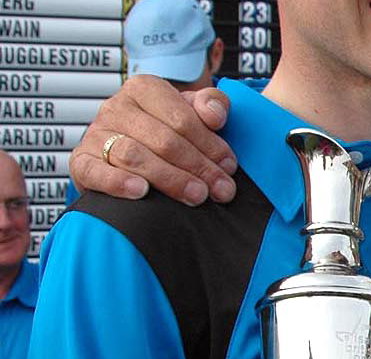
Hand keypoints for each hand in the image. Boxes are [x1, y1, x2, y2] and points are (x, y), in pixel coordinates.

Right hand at [69, 75, 238, 205]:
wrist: (125, 156)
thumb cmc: (166, 132)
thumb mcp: (192, 112)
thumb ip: (211, 105)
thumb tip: (215, 116)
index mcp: (145, 89)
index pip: (182, 118)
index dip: (210, 144)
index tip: (229, 166)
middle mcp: (117, 107)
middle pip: (164, 140)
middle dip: (198, 167)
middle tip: (221, 189)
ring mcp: (96, 134)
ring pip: (135, 156)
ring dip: (170, 179)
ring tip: (197, 196)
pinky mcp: (81, 161)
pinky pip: (97, 171)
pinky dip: (118, 182)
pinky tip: (141, 192)